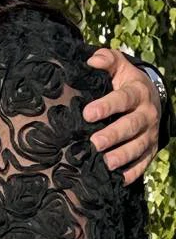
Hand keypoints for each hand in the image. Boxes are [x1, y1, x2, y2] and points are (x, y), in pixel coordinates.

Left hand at [84, 48, 160, 184]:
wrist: (151, 96)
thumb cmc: (125, 80)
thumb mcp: (119, 66)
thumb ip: (107, 59)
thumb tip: (93, 60)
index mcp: (137, 93)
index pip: (123, 99)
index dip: (106, 106)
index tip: (88, 113)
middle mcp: (146, 114)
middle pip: (131, 126)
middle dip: (113, 135)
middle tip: (95, 143)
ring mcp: (150, 133)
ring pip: (138, 146)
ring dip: (123, 156)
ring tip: (107, 163)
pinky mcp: (150, 149)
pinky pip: (144, 162)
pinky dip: (134, 172)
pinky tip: (121, 179)